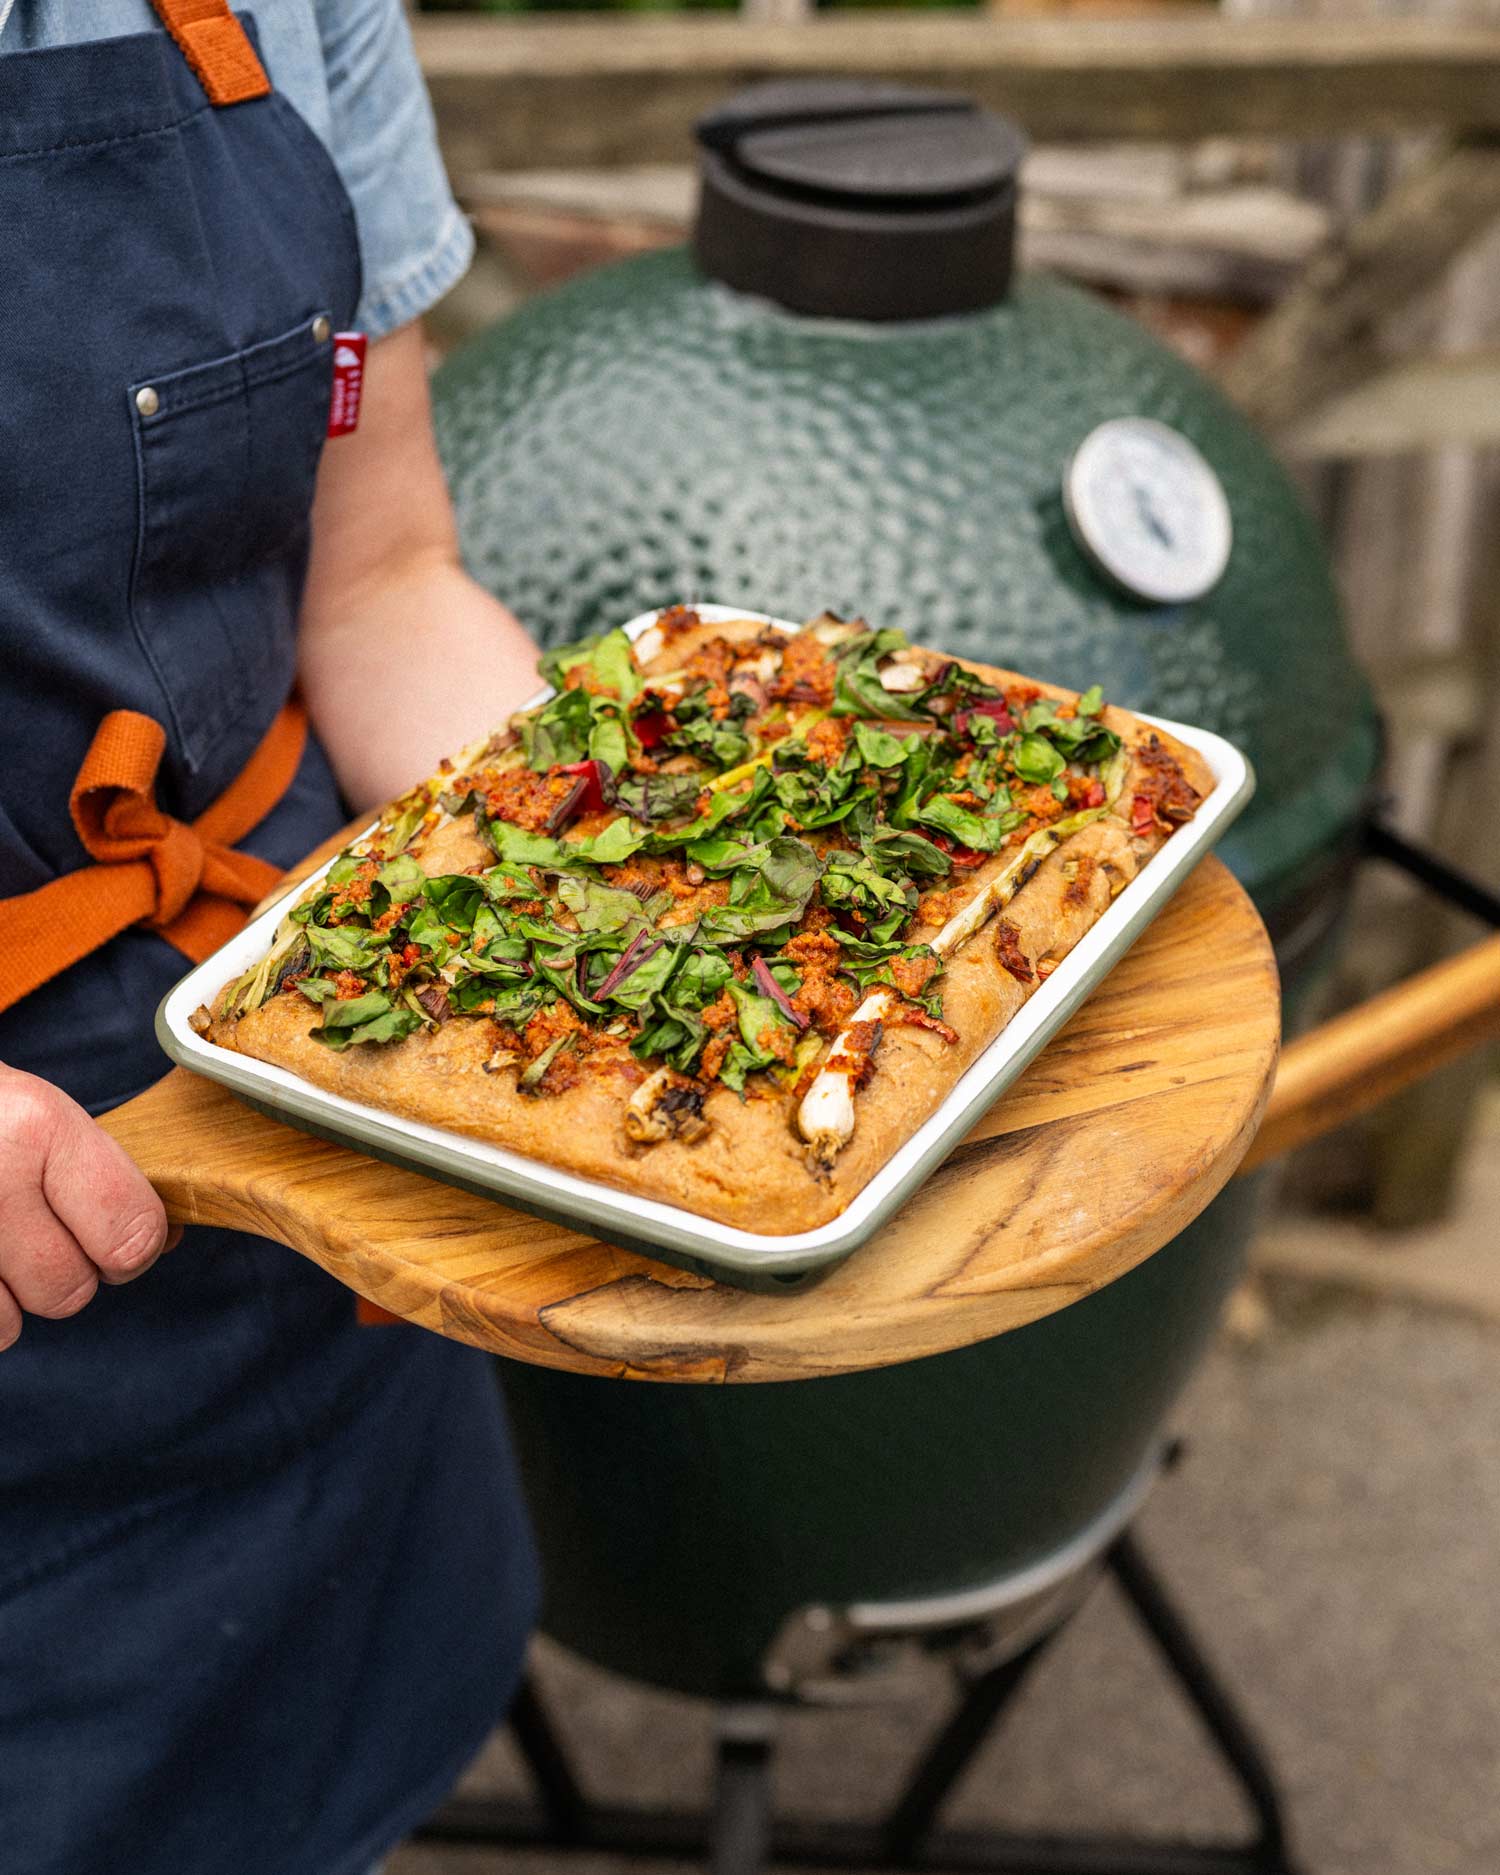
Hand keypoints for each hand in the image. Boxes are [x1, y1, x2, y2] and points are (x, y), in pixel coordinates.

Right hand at [0, 1064, 176, 1349]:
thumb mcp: (41, 1116)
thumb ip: (104, 1176)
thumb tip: (162, 1242)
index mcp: (36, 1129)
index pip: (131, 1234)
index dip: (132, 1246)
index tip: (117, 1235)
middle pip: (71, 1291)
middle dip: (63, 1270)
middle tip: (35, 1229)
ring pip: (11, 1325)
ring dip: (7, 1298)